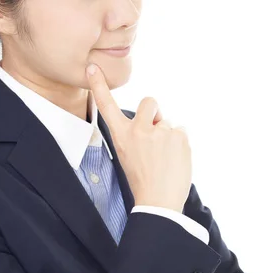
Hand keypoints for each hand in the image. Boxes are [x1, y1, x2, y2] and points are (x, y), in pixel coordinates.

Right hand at [86, 63, 191, 213]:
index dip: (99, 86)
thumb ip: (139, 135)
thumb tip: (158, 121)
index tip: (93, 67)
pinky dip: (180, 144)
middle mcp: (139, 130)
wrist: (158, 203)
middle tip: (156, 137)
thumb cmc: (144, 182)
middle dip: (155, 113)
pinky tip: (174, 160)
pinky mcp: (178, 136)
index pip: (107, 106)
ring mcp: (159, 132)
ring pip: (168, 123)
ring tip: (165, 159)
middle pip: (150, 102)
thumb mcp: (129, 156)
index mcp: (122, 136)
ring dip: (168, 136)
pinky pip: (181, 132)